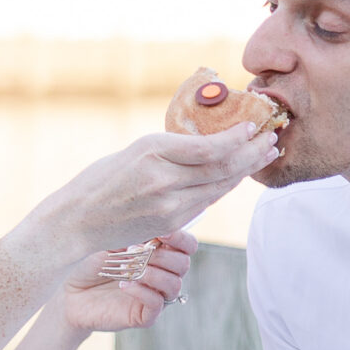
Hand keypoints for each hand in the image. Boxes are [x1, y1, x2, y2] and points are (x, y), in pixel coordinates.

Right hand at [34, 125, 279, 269]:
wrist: (76, 221)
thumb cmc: (99, 181)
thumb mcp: (133, 153)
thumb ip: (170, 150)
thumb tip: (208, 144)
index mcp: (152, 151)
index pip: (210, 147)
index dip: (239, 138)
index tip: (254, 126)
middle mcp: (164, 179)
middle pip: (223, 168)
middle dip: (253, 153)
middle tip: (272, 139)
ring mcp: (169, 205)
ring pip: (219, 187)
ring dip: (245, 171)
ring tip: (264, 155)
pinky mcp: (169, 224)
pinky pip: (206, 202)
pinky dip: (224, 187)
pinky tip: (236, 177)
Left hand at [60, 231, 194, 334]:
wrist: (67, 291)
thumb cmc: (88, 262)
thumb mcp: (110, 240)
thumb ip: (135, 232)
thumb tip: (154, 226)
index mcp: (160, 252)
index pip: (187, 245)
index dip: (180, 238)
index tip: (161, 232)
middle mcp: (163, 274)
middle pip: (183, 264)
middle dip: (162, 255)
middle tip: (135, 250)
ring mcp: (155, 296)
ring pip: (174, 285)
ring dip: (153, 273)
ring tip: (128, 268)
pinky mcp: (144, 315)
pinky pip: (157, 304)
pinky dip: (143, 291)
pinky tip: (124, 284)